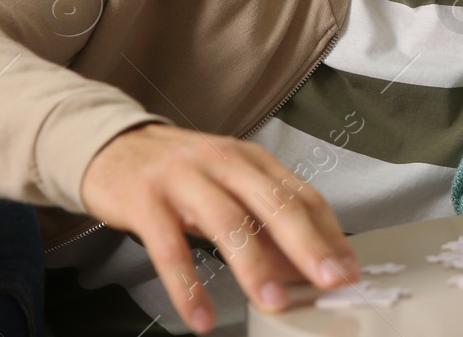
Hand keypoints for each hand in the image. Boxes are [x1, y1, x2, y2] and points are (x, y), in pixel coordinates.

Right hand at [79, 123, 358, 332]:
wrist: (113, 147)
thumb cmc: (180, 173)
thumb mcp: (229, 190)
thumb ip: (264, 226)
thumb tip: (302, 268)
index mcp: (252, 159)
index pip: (302, 195)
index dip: (330, 233)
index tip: (349, 267)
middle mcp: (224, 162)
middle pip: (275, 204)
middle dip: (308, 245)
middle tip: (331, 280)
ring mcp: (183, 179)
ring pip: (228, 223)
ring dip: (254, 267)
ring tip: (274, 303)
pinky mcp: (145, 200)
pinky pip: (169, 248)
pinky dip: (187, 286)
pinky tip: (201, 316)